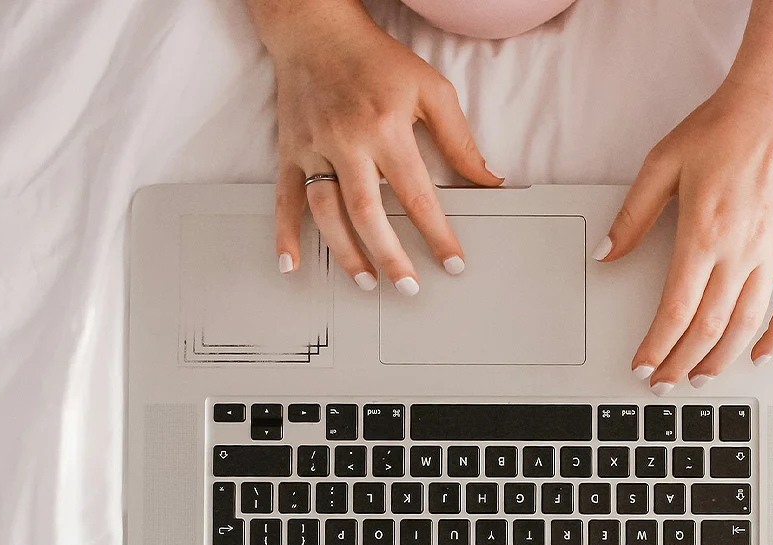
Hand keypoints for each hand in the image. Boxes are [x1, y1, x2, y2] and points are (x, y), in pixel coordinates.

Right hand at [262, 3, 499, 292]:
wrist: (317, 30)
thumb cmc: (376, 60)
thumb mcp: (432, 90)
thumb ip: (460, 141)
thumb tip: (488, 181)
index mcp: (386, 129)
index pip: (417, 195)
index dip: (437, 234)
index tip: (452, 263)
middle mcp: (347, 142)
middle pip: (368, 213)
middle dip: (390, 256)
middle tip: (409, 287)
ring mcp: (314, 149)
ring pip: (326, 213)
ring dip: (346, 253)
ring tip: (367, 281)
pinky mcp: (289, 151)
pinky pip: (284, 198)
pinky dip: (284, 234)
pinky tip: (291, 263)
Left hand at [595, 79, 772, 391]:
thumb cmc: (723, 126)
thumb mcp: (662, 164)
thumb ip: (633, 216)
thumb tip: (607, 254)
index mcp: (702, 235)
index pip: (676, 310)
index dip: (658, 346)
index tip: (644, 366)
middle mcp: (740, 251)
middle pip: (709, 327)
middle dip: (683, 362)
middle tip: (665, 382)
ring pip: (747, 324)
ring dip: (722, 359)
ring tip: (701, 378)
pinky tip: (760, 355)